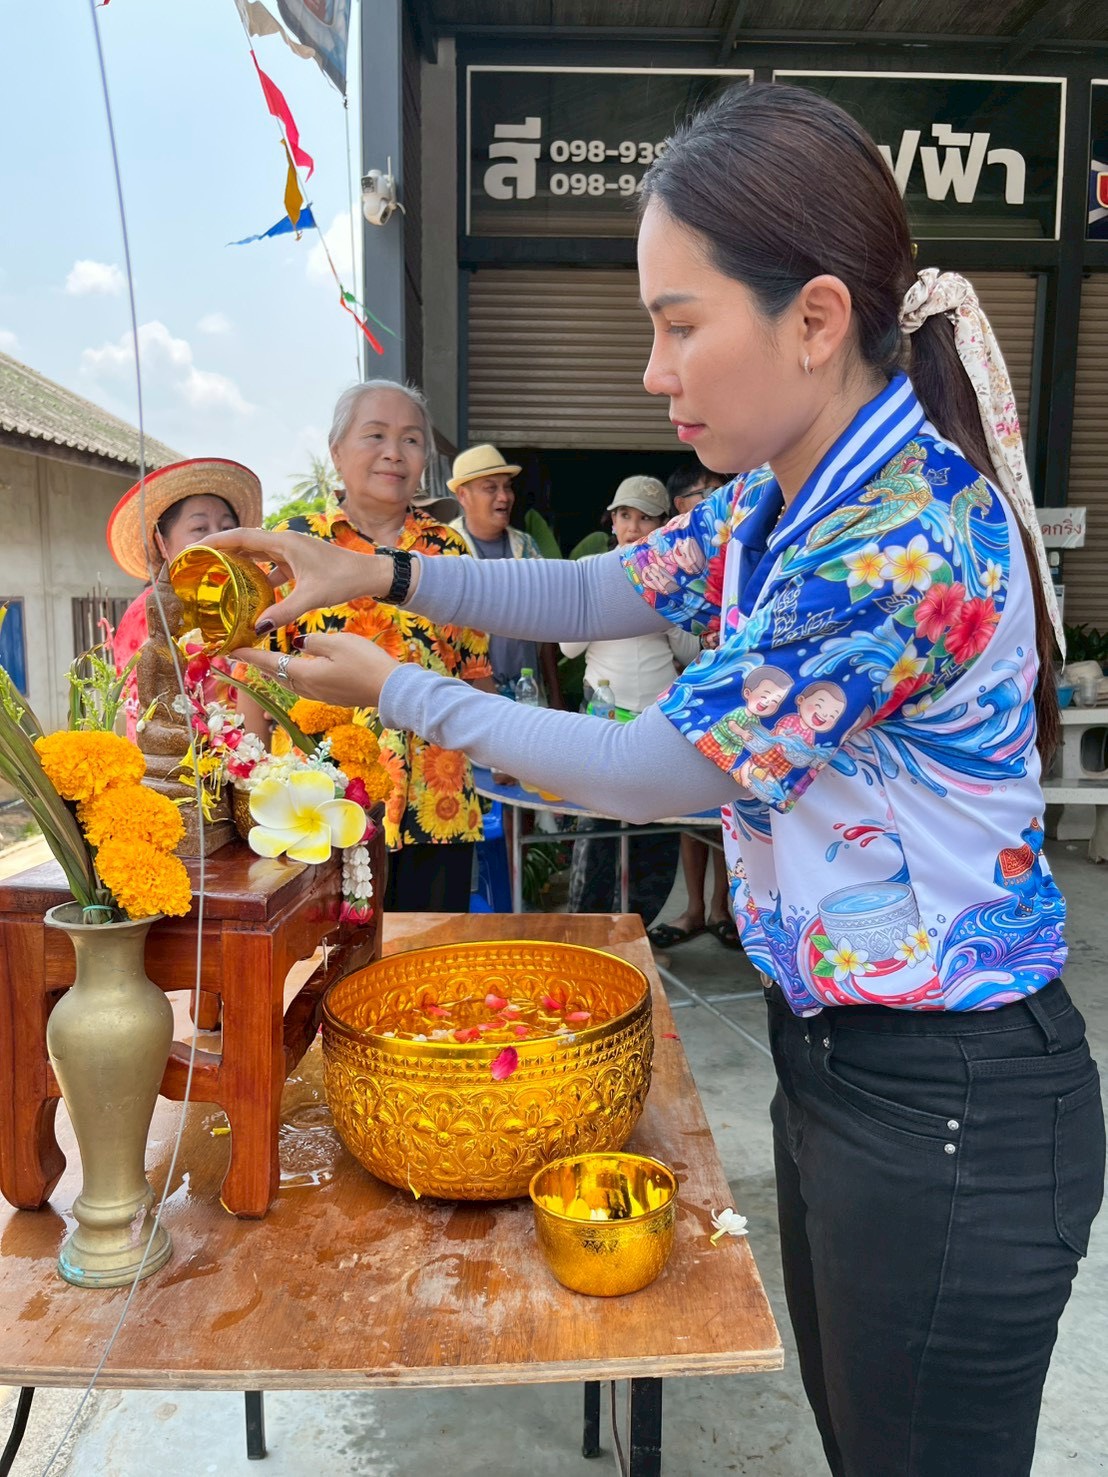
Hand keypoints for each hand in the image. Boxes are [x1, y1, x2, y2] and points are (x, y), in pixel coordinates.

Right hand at [203, 528, 397, 632]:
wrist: (369, 574)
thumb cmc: (344, 579)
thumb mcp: (312, 596)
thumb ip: (284, 611)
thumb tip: (256, 628)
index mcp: (284, 542)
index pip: (240, 537)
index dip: (214, 541)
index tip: (192, 548)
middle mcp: (284, 542)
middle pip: (244, 544)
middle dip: (220, 552)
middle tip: (197, 564)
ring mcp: (291, 552)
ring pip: (257, 556)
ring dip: (237, 565)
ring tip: (216, 577)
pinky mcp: (297, 563)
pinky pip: (270, 568)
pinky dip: (257, 578)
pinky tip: (249, 595)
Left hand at [232, 632, 398, 708]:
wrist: (391, 690)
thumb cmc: (366, 662)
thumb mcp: (338, 642)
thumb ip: (313, 641)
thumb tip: (299, 644)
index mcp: (305, 674)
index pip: (269, 663)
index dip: (250, 656)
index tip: (231, 650)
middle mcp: (308, 689)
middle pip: (276, 676)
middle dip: (259, 665)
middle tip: (243, 655)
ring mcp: (320, 695)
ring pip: (289, 682)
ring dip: (274, 672)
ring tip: (264, 662)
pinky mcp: (332, 696)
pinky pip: (303, 685)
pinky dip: (291, 676)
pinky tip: (296, 670)